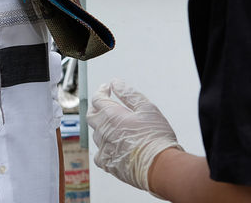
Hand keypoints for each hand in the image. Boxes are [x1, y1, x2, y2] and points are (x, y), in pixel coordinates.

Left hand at [87, 79, 181, 194]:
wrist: (159, 167)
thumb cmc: (156, 138)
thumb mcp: (147, 108)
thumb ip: (128, 94)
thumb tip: (115, 83)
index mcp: (111, 115)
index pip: (98, 98)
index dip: (102, 91)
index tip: (106, 88)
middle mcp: (103, 131)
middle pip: (91, 115)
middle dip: (97, 107)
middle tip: (106, 104)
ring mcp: (103, 148)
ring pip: (96, 134)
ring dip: (102, 127)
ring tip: (115, 126)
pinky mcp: (107, 163)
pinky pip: (99, 153)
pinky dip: (104, 147)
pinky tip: (113, 146)